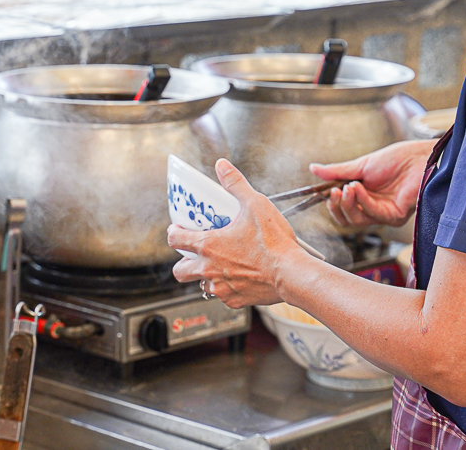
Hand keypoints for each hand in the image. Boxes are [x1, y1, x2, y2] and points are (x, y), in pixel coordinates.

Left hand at [168, 159, 306, 307]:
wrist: (291, 274)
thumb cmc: (274, 243)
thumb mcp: (255, 204)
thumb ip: (236, 184)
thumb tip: (222, 166)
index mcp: (208, 245)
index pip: (175, 239)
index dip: (173, 232)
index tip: (178, 230)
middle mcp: (209, 269)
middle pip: (180, 270)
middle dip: (184, 262)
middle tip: (196, 253)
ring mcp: (221, 287)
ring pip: (202, 284)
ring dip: (208, 275)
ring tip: (223, 265)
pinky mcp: (235, 300)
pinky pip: (224, 295)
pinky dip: (228, 287)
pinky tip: (241, 277)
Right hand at [309, 139, 434, 227]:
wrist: (418, 157)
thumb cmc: (396, 159)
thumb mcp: (361, 165)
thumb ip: (337, 172)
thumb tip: (313, 169)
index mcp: (364, 197)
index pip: (342, 210)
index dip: (331, 204)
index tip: (324, 191)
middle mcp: (373, 208)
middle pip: (347, 220)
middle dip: (336, 207)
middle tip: (333, 191)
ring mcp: (384, 214)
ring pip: (357, 220)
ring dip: (349, 203)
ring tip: (348, 186)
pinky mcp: (394, 216)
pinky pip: (373, 214)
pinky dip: (363, 200)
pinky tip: (359, 187)